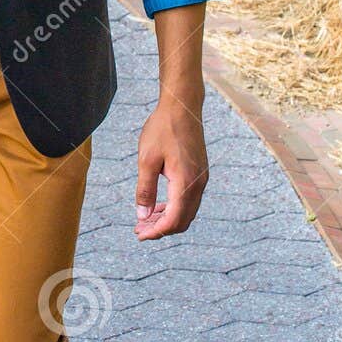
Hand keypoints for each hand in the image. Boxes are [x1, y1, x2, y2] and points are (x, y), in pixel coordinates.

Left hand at [134, 96, 207, 240]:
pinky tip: (158, 205)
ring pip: (187, 211)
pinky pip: (189, 200)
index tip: (139, 234)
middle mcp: (198, 184)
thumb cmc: (162, 129)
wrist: (182, 106)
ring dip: (167, 219)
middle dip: (161, 229)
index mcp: (185, 182)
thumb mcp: (146, 160)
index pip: (174, 220)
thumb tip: (142, 216)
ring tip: (145, 219)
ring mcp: (201, 179)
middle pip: (183, 220)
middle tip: (139, 230)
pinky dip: (174, 207)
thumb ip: (145, 190)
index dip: (156, 231)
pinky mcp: (200, 173)